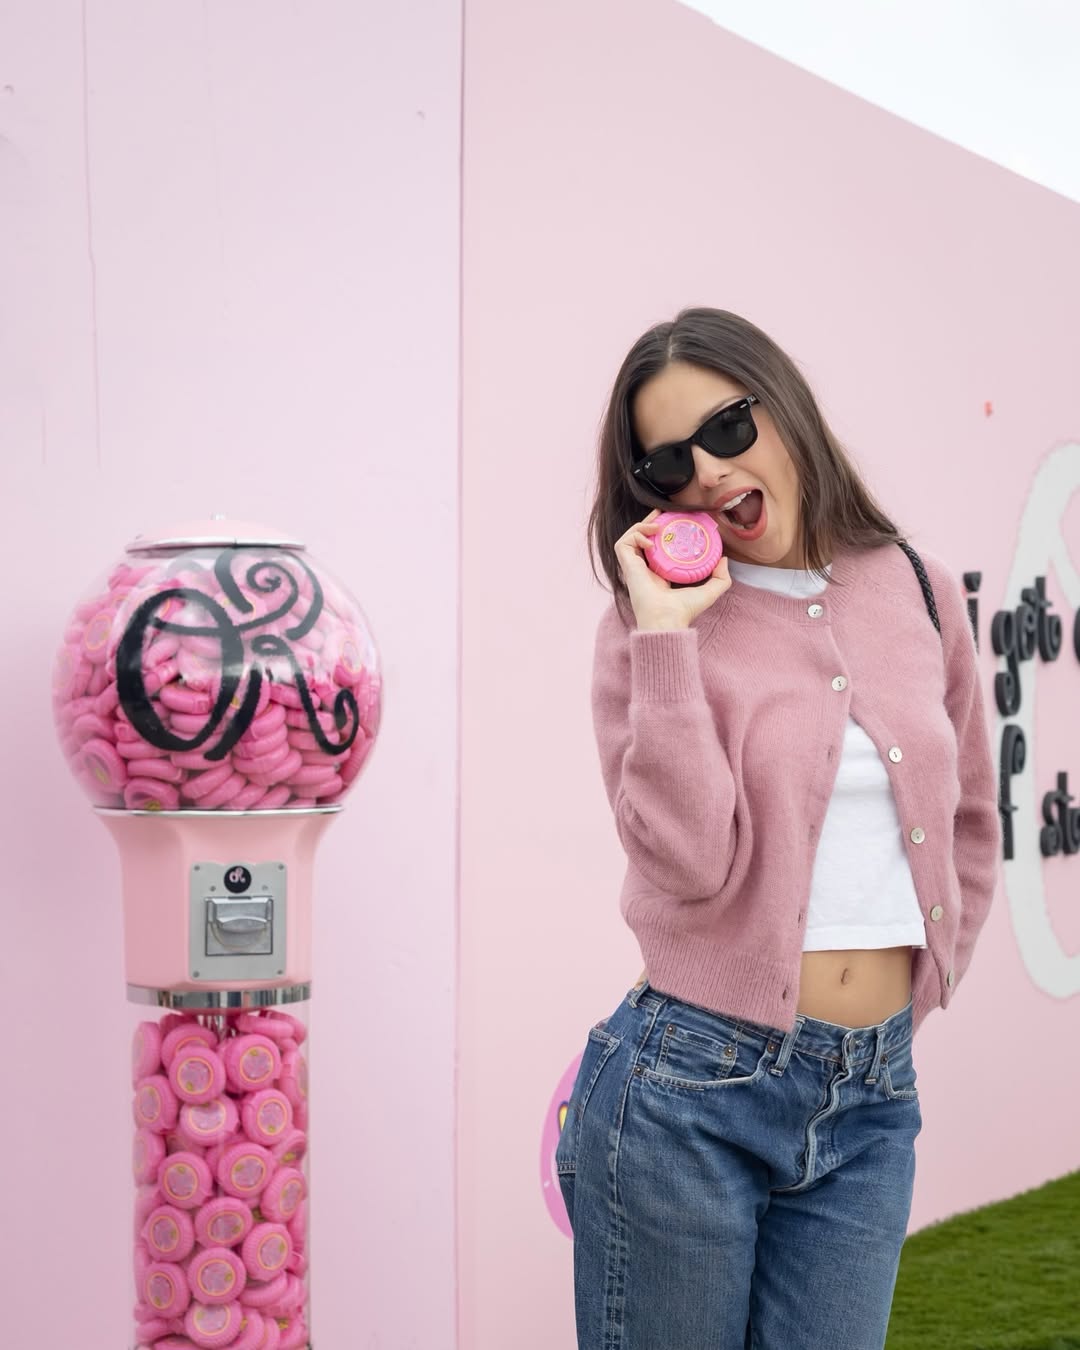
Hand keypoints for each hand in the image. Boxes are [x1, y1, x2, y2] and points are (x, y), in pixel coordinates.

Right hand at [615, 510, 731, 631]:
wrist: (668, 619)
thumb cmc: (684, 610)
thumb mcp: (710, 592)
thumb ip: (721, 578)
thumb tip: (724, 559)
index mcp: (660, 573)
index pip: (657, 547)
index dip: (663, 532)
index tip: (673, 521)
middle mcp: (645, 568)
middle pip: (643, 538)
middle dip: (650, 522)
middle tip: (663, 513)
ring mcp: (634, 566)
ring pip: (631, 537)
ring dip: (642, 526)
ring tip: (657, 525)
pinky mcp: (627, 566)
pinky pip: (624, 543)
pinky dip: (635, 535)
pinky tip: (651, 540)